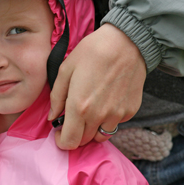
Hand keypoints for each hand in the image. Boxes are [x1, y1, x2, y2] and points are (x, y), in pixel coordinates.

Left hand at [48, 23, 145, 148]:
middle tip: (72, 119)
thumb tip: (53, 116)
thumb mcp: (66, 69)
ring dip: (91, 129)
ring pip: (101, 135)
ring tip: (89, 112)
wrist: (126, 42)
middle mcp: (99, 116)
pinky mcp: (130, 110)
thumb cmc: (93, 52)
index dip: (61, 141)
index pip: (70, 142)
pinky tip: (105, 101)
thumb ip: (57, 97)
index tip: (59, 133)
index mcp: (79, 107)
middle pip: (84, 141)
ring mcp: (117, 115)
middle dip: (74, 134)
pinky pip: (115, 124)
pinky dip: (107, 120)